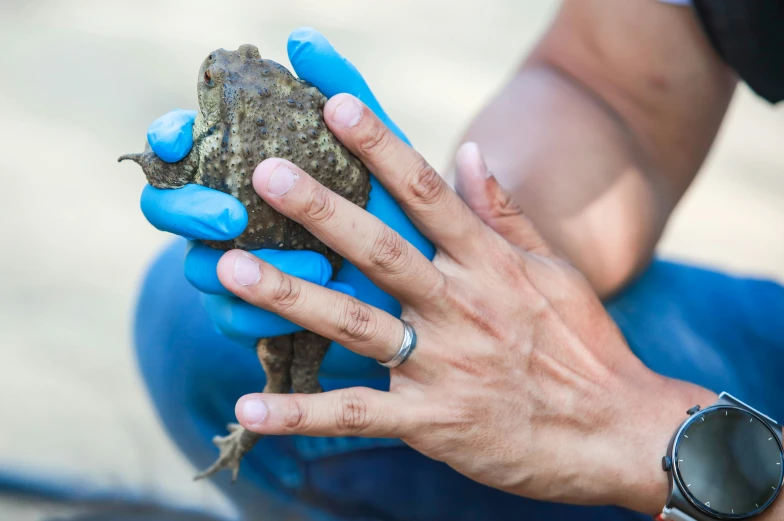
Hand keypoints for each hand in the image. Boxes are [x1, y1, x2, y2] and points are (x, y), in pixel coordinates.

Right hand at [140, 29, 432, 374]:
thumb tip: (304, 39)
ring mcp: (231, 267)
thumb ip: (346, 96)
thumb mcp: (378, 153)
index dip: (169, 138)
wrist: (413, 285)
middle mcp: (224, 215)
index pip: (179, 146)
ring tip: (316, 267)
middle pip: (164, 208)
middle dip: (187, 210)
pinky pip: (230, 320)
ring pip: (197, 269)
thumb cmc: (391, 206)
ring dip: (246, 268)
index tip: (180, 137)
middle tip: (231, 215)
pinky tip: (308, 312)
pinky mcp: (247, 316)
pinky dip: (264, 315)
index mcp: (241, 170)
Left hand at [214, 94, 716, 512]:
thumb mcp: (552, 270)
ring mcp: (445, 364)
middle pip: (380, 249)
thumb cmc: (584, 345)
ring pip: (356, 324)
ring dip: (291, 297)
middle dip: (320, 209)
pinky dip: (302, 413)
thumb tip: (469, 153)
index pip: (427, 191)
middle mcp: (461, 305)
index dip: (380, 146)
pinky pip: (358, 414)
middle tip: (265, 175)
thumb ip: (504, 213)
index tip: (336, 107)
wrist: (618, 429)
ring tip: (230, 271)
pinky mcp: (434, 420)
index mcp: (489, 263)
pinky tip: (250, 407)